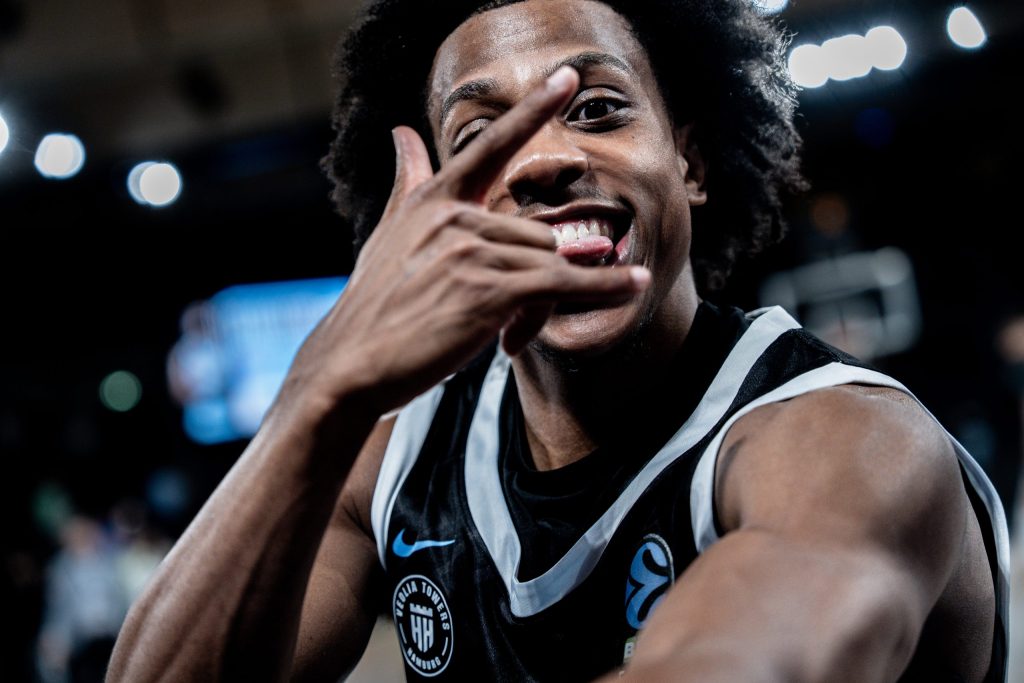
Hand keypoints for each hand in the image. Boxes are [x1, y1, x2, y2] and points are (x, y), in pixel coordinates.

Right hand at [289, 66, 650, 416]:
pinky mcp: (491, 291)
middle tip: (499, 322)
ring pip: (549, 266)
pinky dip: (604, 287)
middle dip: (531, 281)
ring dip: (537, 309)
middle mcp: (455, 216)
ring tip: (500, 336)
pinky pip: (563, 284)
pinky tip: (635, 284)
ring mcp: (473, 251)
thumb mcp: (390, 234)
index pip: (490, 145)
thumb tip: (401, 132)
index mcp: (434, 199)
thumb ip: (408, 182)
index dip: (531, 109)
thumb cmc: (375, 306)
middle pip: (538, 237)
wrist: (352, 365)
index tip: (566, 77)